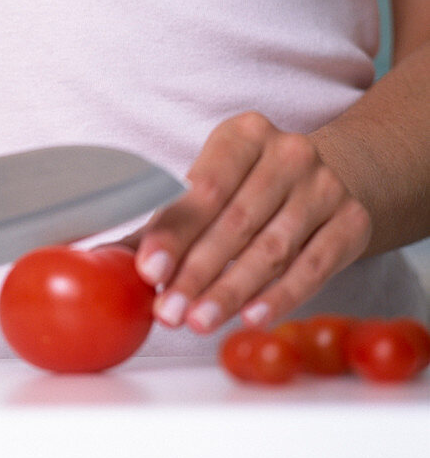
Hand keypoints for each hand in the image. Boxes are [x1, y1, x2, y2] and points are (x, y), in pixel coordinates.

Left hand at [133, 112, 371, 332]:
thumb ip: (166, 220)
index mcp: (243, 135)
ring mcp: (325, 188)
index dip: (174, 233)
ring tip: (198, 322)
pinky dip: (281, 296)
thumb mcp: (214, 182)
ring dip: (231, 292)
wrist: (338, 173)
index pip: (204, 189)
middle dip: (197, 273)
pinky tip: (251, 318)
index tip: (148, 270)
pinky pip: (314, 267)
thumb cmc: (253, 183)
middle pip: (235, 223)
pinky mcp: (352, 222)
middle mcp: (288, 155)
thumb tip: (105, 259)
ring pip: (272, 250)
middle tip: (168, 311)